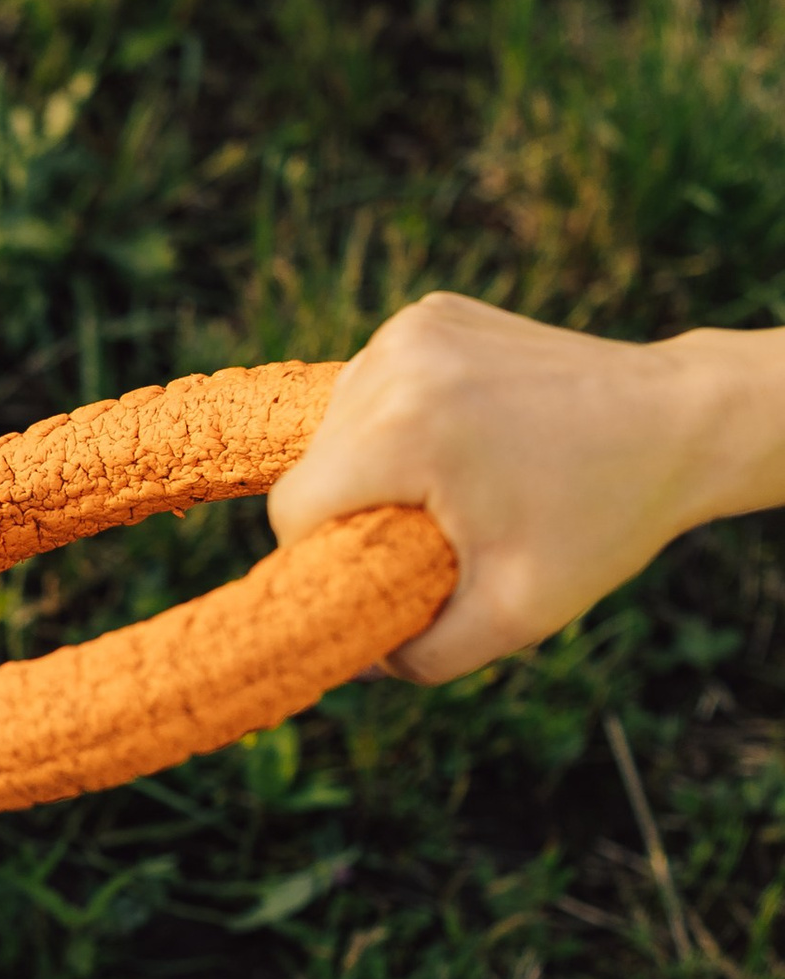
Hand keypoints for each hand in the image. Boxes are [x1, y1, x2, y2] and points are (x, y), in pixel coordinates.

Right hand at [267, 293, 738, 681]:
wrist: (680, 421)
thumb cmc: (603, 518)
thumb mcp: (515, 612)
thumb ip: (421, 656)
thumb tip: (353, 666)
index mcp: (406, 430)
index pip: (297, 506)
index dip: (319, 556)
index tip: (373, 573)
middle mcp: (398, 362)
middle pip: (313, 461)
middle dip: (350, 509)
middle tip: (423, 536)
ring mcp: (414, 327)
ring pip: (335, 419)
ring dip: (367, 462)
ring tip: (447, 486)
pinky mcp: (432, 312)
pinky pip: (374, 381)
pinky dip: (396, 417)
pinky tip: (456, 437)